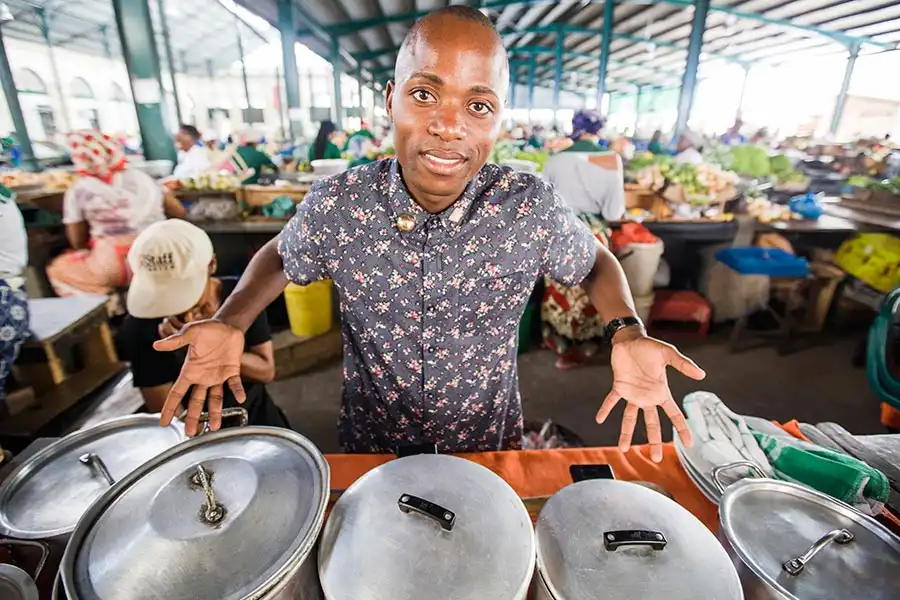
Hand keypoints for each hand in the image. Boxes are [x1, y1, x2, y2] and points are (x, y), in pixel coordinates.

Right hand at [153, 319, 245, 435]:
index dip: (170, 407)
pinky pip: (234, 384)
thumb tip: (156, 345)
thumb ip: (175, 341)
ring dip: (214, 412)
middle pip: (195, 402)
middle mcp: (202, 377)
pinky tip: (241, 398)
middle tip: (190, 433)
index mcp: (190, 371)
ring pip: (215, 399)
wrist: (227, 325)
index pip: (177, 393)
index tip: (164, 422)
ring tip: (214, 427)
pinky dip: (238, 391)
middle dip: (193, 418)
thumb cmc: (207, 329)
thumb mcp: (190, 333)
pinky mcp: (232, 371)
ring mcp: (217, 376)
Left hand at [596, 330, 705, 462]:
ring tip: (623, 449)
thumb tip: (701, 375)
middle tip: (655, 458)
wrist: (630, 339)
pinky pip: (611, 401)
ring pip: (630, 418)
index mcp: (661, 392)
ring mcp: (632, 394)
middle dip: (654, 441)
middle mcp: (647, 397)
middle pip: (652, 423)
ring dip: (627, 433)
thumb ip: (683, 365)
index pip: (674, 414)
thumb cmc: (650, 347)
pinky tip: (599, 419)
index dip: (681, 429)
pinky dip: (605, 409)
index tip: (689, 444)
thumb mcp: (668, 354)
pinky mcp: (619, 387)